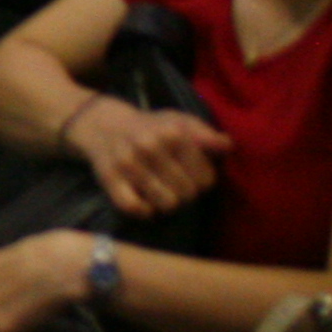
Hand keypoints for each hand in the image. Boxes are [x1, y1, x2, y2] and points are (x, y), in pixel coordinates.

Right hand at [63, 95, 228, 219]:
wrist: (105, 125)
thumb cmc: (152, 127)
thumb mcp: (180, 122)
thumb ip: (205, 133)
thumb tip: (227, 145)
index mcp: (172, 133)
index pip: (206, 179)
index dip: (203, 181)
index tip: (192, 174)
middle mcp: (149, 146)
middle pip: (188, 194)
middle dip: (185, 192)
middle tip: (175, 182)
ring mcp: (127, 163)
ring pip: (166, 204)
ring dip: (166, 202)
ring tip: (162, 190)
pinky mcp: (109, 178)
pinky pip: (134, 208)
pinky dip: (143, 210)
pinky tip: (145, 201)